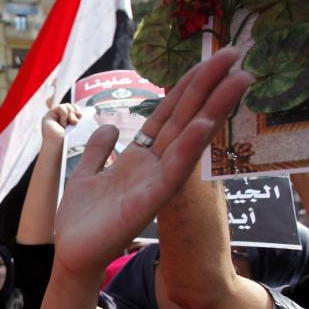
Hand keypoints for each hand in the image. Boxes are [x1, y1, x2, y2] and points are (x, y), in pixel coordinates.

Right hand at [40, 103, 81, 145]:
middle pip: (70, 106)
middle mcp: (61, 118)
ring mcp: (54, 117)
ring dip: (70, 114)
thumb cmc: (71, 140)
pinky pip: (60, 107)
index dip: (78, 110)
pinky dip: (64, 114)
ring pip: (66, 105)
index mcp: (68, 121)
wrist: (62, 146)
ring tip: (70, 124)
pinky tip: (63, 124)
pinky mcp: (49, 116)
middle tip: (75, 122)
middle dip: (75, 112)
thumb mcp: (79, 126)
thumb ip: (81, 118)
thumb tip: (93, 109)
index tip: (81, 116)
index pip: (74, 108)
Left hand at [53, 47, 252, 280]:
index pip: (167, 115)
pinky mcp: (149, 202)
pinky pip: (173, 171)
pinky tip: (203, 126)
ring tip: (237, 79)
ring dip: (212, 108)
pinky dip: (188, 148)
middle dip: (208, 86)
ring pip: (187, 138)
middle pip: (183, 118)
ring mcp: (154, 183)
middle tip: (235, 53)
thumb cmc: (82, 219)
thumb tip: (112, 126)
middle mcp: (152, 167)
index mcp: (138, 159)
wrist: (71, 254)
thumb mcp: (85, 174)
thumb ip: (98, 150)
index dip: (186, 87)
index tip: (211, 60)